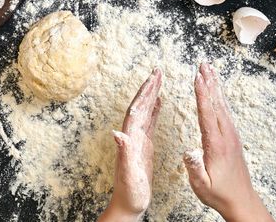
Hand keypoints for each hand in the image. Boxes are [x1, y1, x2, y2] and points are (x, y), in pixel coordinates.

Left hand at [98, 68, 161, 221]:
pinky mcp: (144, 146)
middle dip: (148, 88)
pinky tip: (159, 102)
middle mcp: (132, 136)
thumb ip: (123, 154)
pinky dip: (154, 110)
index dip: (144, 93)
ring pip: (145, 111)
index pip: (137, 110)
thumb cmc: (130, 194)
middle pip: (140, 106)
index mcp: (131, 140)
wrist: (128, 205)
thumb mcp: (128, 175)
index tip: (152, 78)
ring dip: (151, 95)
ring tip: (158, 79)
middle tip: (157, 70)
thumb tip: (117, 133)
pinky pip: (150, 123)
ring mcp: (138, 140)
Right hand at [184, 63, 273, 221]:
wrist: (241, 200)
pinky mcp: (233, 137)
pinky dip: (220, 98)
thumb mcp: (202, 185)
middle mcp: (226, 136)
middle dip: (209, 82)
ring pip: (223, 106)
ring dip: (215, 87)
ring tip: (209, 70)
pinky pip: (226, 112)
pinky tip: (217, 92)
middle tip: (203, 64)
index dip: (201, 94)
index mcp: (216, 145)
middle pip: (216, 104)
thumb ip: (194, 168)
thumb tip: (188, 152)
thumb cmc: (219, 193)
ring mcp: (231, 136)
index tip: (197, 77)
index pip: (207, 114)